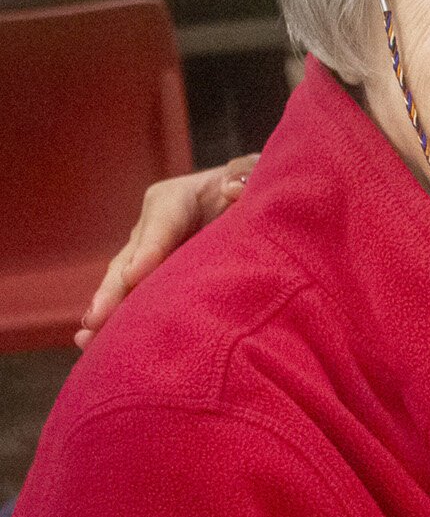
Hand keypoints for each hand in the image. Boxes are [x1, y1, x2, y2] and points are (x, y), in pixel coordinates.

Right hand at [76, 154, 259, 348]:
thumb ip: (246, 174)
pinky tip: (93, 342)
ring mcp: (148, 256)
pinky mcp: (153, 279)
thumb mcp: (253, 173)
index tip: (136, 274)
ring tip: (89, 334)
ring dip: (108, 309)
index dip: (150, 248)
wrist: (247, 205)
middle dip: (116, 288)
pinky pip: (132, 298)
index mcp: (174, 198)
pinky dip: (116, 318)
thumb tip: (232, 189)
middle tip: (99, 315)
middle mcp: (151, 228)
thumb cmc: (249, 186)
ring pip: (124, 282)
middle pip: (131, 257)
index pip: (161, 223)